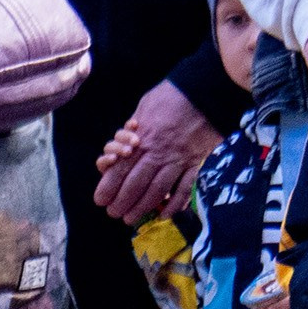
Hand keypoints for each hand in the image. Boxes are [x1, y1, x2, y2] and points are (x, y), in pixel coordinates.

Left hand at [90, 79, 220, 223]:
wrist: (207, 89)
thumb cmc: (172, 95)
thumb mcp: (145, 107)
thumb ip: (133, 128)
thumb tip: (122, 142)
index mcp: (142, 139)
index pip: (120, 169)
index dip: (108, 187)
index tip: (100, 200)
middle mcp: (158, 153)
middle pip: (136, 185)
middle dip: (122, 203)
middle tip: (114, 214)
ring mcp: (178, 160)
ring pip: (157, 191)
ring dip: (142, 208)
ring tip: (131, 219)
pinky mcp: (196, 162)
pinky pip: (185, 188)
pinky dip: (175, 204)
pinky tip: (165, 214)